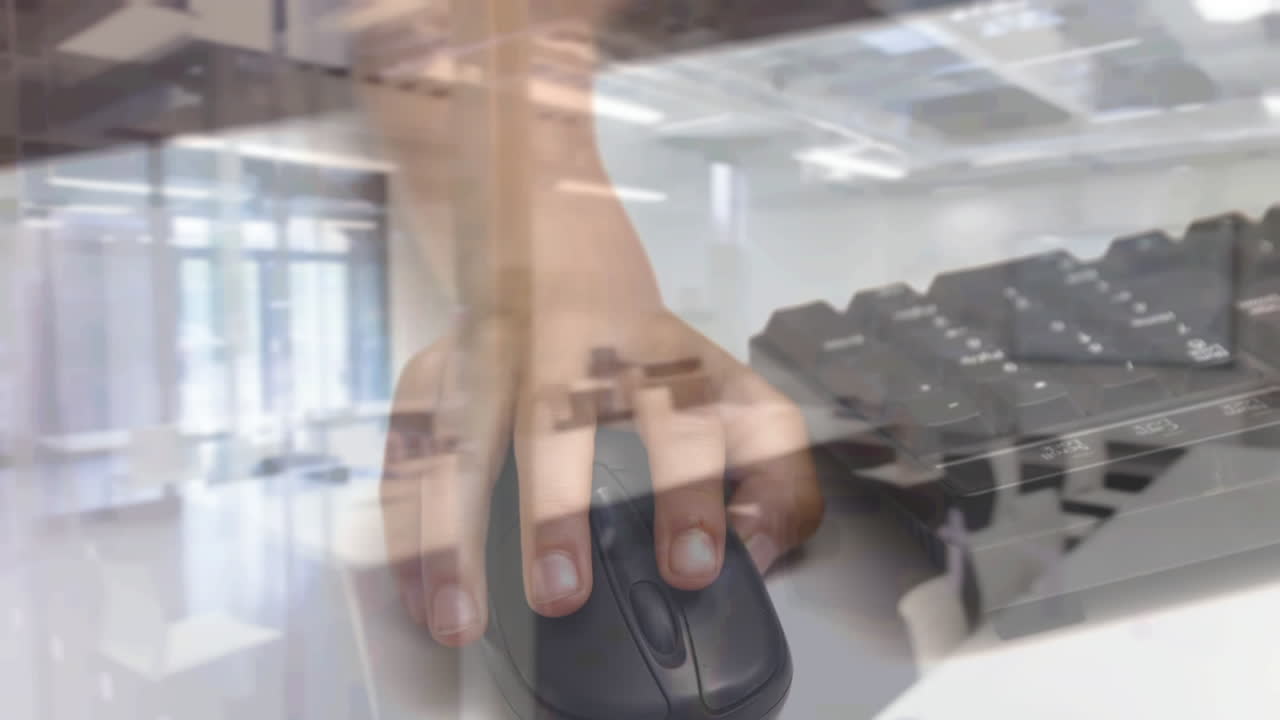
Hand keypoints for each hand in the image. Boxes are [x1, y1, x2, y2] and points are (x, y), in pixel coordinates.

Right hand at [380, 309, 823, 646]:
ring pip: (461, 437)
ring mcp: (493, 355)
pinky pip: (404, 450)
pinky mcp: (432, 370)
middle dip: (555, 505)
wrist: (554, 240)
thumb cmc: (648, 348)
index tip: (690, 562)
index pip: (684, 417)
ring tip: (458, 614)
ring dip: (454, 530)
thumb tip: (760, 546)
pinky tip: (412, 585)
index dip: (690, 491)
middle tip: (560, 588)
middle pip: (555, 418)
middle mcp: (571, 351)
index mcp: (657, 357)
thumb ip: (775, 472)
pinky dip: (403, 522)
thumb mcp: (730, 389)